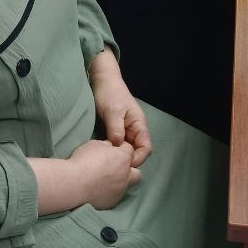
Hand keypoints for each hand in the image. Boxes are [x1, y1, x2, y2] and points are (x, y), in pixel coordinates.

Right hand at [69, 139, 141, 209]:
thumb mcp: (94, 145)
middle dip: (129, 170)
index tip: (113, 150)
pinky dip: (110, 192)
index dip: (122, 148)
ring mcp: (119, 191)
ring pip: (126, 186)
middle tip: (116, 167)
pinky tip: (99, 190)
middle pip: (137, 173)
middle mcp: (125, 176)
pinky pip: (115, 197)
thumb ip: (106, 146)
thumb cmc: (82, 162)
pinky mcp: (111, 203)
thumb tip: (110, 148)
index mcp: (123, 159)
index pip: (130, 150)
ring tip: (106, 180)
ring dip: (120, 182)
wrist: (73, 185)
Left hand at [88, 50, 152, 166]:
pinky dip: (113, 151)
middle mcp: (134, 130)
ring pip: (127, 150)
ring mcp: (125, 131)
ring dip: (120, 156)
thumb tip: (118, 147)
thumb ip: (116, 129)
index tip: (124, 164)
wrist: (101, 81)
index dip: (138, 158)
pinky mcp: (115, 131)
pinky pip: (118, 145)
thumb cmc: (110, 94)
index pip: (146, 148)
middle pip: (137, 151)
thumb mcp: (113, 111)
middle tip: (114, 166)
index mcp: (139, 125)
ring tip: (108, 162)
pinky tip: (104, 154)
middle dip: (128, 160)